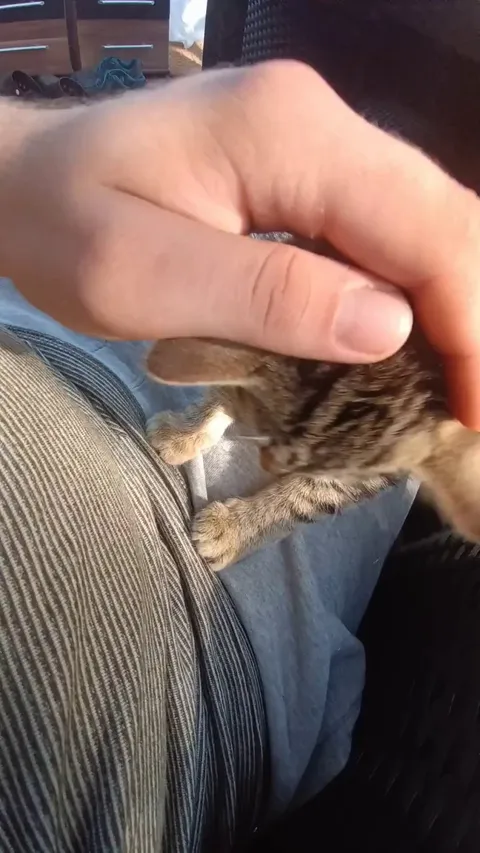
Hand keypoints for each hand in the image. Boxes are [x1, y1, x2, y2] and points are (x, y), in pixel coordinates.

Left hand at [1, 61, 479, 425]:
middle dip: (469, 318)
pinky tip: (392, 344)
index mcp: (288, 135)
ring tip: (438, 387)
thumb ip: (269, 297)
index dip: (468, 323)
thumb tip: (392, 328)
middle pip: (441, 216)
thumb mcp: (141, 276)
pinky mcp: (302, 167)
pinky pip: (379, 230)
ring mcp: (315, 138)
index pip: (424, 225)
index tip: (470, 410)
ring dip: (441, 308)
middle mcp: (319, 120)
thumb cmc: (60, 227)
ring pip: (420, 223)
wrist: (22, 181)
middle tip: (461, 406)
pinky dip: (400, 293)